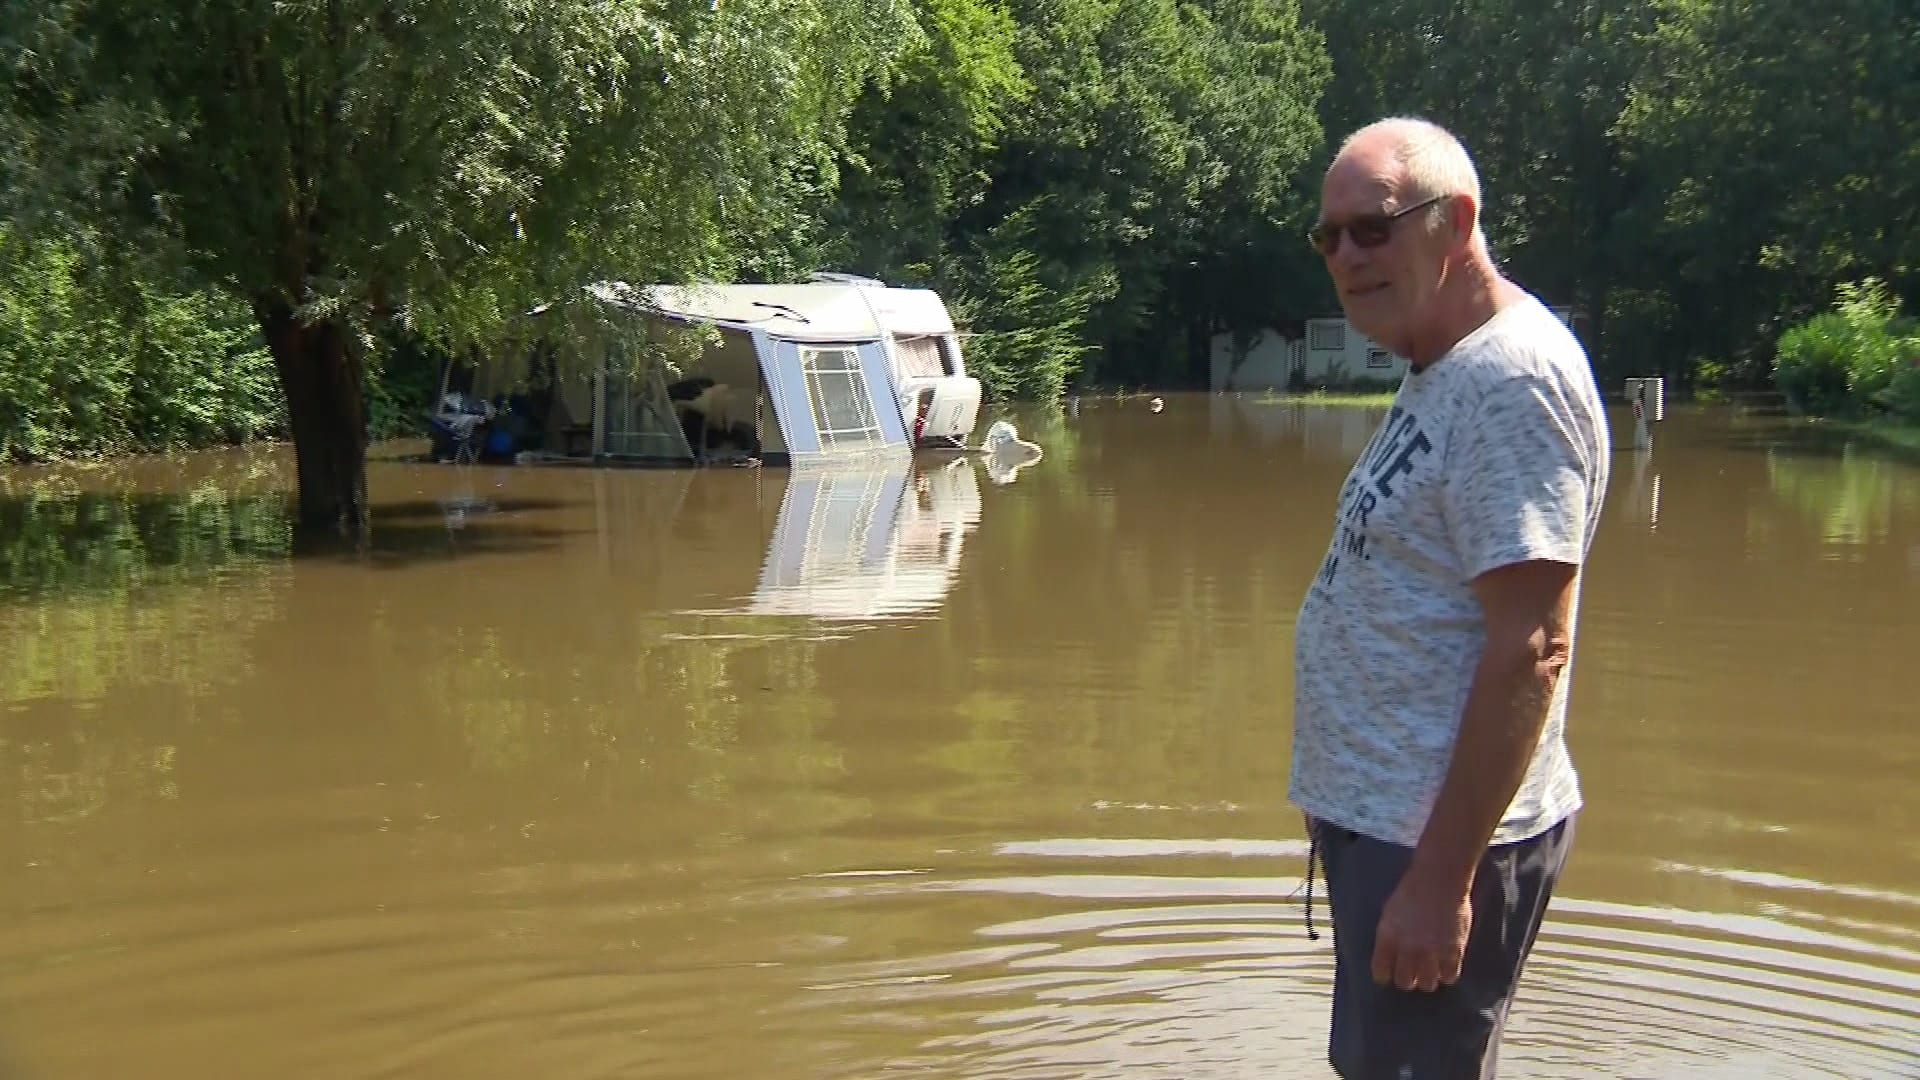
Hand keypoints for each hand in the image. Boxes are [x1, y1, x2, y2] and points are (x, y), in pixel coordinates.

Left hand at [1371, 873, 1471, 991]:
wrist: (1439, 880)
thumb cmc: (1412, 890)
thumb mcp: (1389, 912)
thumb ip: (1389, 936)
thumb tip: (1389, 953)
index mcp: (1387, 938)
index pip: (1381, 972)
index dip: (1384, 975)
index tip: (1388, 974)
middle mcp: (1408, 948)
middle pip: (1405, 982)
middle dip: (1407, 980)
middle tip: (1412, 974)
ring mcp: (1431, 951)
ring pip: (1427, 984)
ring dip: (1428, 979)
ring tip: (1430, 971)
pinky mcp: (1453, 951)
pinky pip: (1449, 977)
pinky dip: (1447, 975)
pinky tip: (1446, 967)